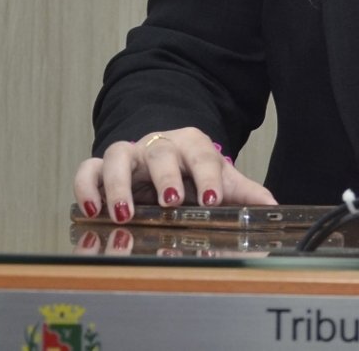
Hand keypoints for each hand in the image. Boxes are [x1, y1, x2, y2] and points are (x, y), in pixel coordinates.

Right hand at [73, 127, 276, 221]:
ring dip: (119, 185)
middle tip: (171, 202)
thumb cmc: (189, 168)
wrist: (162, 151)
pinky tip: (91, 210)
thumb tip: (272, 206)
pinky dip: (86, 187)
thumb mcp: (217, 176)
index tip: (212, 199)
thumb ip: (243, 191)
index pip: (203, 156)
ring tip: (123, 214)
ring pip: (118, 156)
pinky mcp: (102, 166)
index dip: (208, 177)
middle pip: (161, 152)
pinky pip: (87, 169)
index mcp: (192, 144)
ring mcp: (128, 154)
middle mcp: (159, 144)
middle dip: (165, 176)